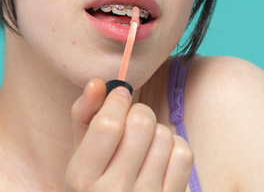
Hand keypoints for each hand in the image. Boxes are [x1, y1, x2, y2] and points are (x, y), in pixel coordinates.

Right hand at [65, 78, 193, 190]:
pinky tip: (161, 155)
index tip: (120, 96)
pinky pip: (183, 155)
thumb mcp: (80, 157)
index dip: (117, 100)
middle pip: (141, 125)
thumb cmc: (96, 186)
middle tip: (133, 120)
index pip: (108, 125)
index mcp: (82, 179)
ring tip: (145, 143)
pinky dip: (174, 146)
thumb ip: (84, 116)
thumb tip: (97, 82)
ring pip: (164, 136)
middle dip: (139, 112)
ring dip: (156, 131)